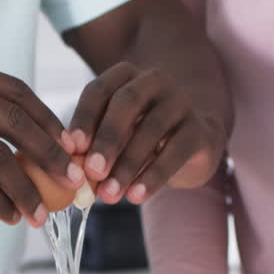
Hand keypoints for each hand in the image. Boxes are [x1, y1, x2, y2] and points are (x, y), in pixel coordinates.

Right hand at [0, 52, 84, 226]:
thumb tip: (19, 144)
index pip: (17, 92)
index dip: (49, 122)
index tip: (69, 149)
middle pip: (17, 122)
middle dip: (52, 156)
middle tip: (71, 182)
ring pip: (0, 157)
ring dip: (28, 189)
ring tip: (40, 213)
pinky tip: (9, 215)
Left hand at [66, 62, 225, 204]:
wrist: (190, 148)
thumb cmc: (139, 140)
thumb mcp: (115, 138)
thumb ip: (95, 147)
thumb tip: (73, 172)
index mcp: (125, 76)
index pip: (99, 90)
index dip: (84, 117)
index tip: (73, 147)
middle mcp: (154, 81)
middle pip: (127, 102)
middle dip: (107, 138)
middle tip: (92, 171)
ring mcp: (181, 102)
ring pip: (152, 128)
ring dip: (127, 165)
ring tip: (109, 195)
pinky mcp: (200, 129)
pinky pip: (176, 151)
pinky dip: (153, 176)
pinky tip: (136, 197)